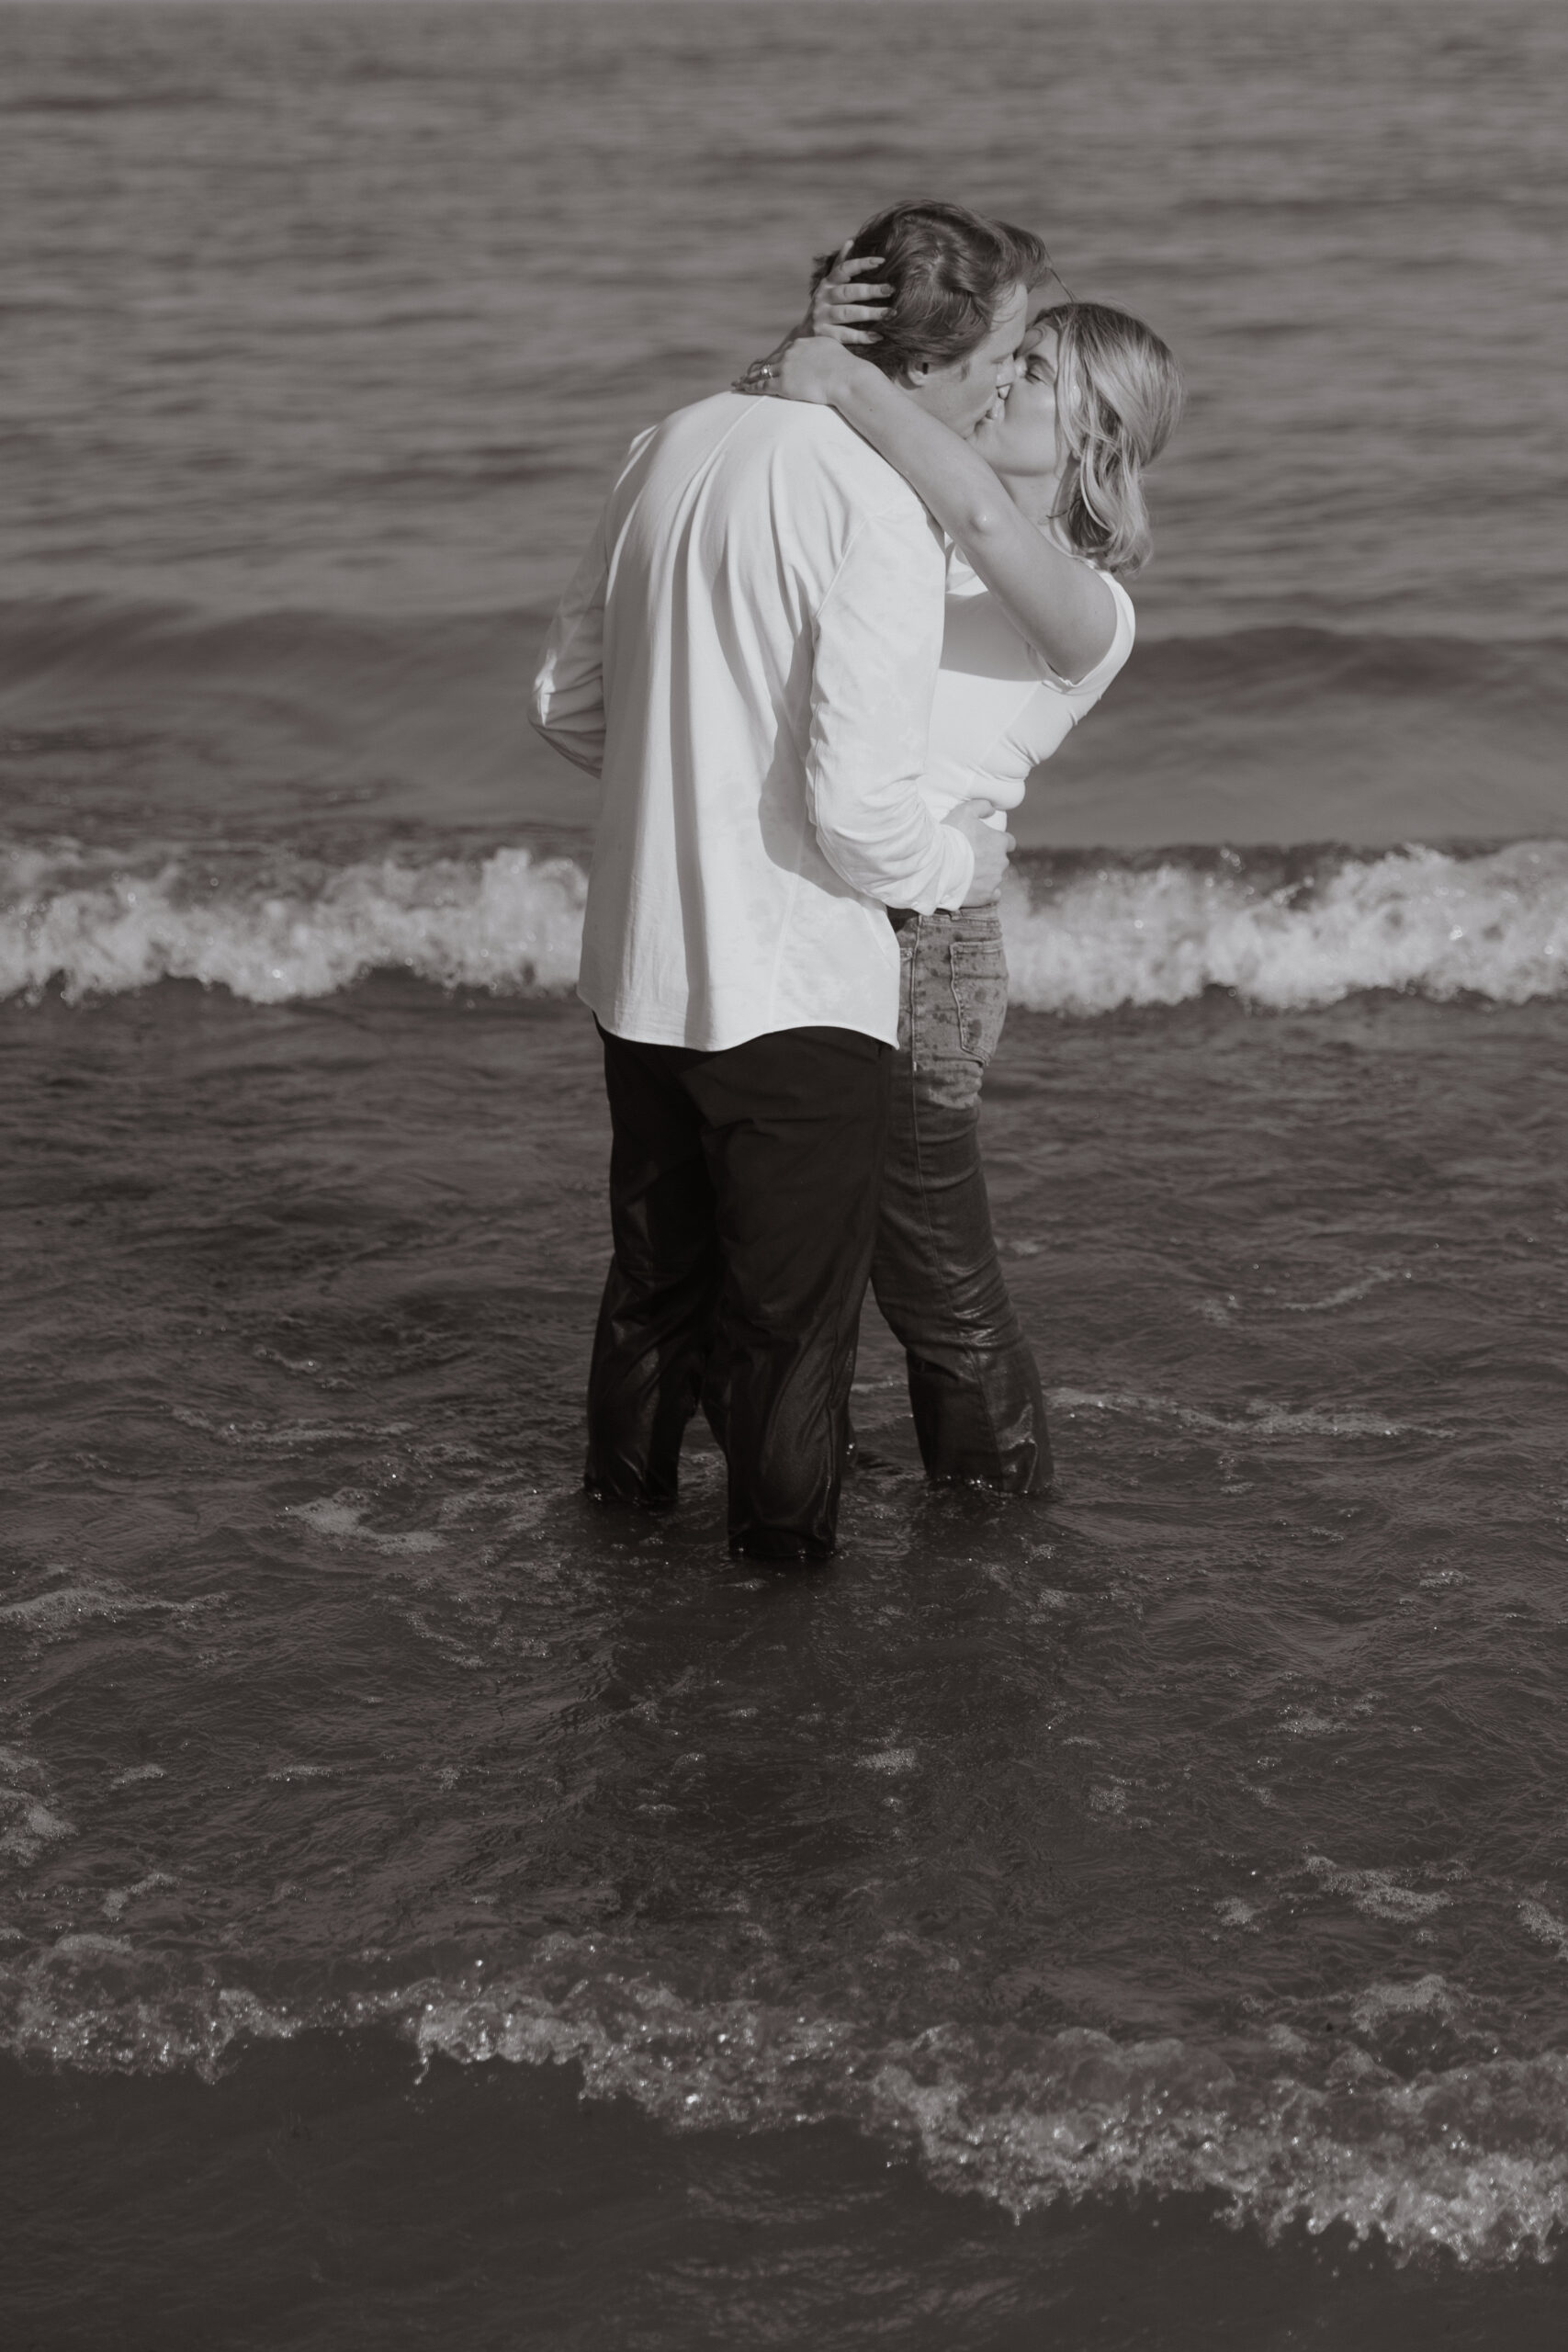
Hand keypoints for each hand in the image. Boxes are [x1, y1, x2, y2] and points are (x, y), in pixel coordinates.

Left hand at [735, 334, 858, 406]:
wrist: (846, 378)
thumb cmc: (846, 368)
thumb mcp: (833, 350)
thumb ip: (824, 350)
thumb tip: (828, 354)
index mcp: (801, 343)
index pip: (785, 352)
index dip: (775, 359)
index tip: (768, 363)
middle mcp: (790, 352)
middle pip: (770, 361)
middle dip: (758, 367)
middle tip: (746, 372)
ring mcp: (785, 368)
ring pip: (762, 372)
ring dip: (749, 377)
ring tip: (738, 382)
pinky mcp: (783, 384)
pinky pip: (762, 386)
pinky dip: (750, 387)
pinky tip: (742, 389)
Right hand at [810, 240, 893, 346]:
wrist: (804, 337)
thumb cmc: (826, 307)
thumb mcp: (829, 286)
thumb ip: (840, 266)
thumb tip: (850, 241)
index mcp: (828, 283)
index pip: (845, 269)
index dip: (862, 264)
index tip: (882, 261)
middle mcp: (823, 298)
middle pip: (848, 292)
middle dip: (871, 290)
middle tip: (891, 289)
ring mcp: (821, 317)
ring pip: (847, 313)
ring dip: (870, 313)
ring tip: (890, 313)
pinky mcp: (823, 336)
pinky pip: (844, 335)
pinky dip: (862, 337)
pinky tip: (878, 336)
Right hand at [946, 799, 1013, 904]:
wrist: (937, 864)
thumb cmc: (951, 836)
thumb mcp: (964, 811)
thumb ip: (981, 806)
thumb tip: (992, 809)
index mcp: (999, 842)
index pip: (1009, 842)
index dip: (997, 842)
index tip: (985, 843)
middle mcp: (1001, 862)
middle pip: (1000, 860)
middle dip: (989, 859)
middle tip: (971, 858)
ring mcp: (994, 880)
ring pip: (995, 877)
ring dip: (985, 875)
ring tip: (967, 873)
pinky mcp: (986, 896)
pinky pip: (993, 895)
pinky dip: (986, 892)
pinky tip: (974, 887)